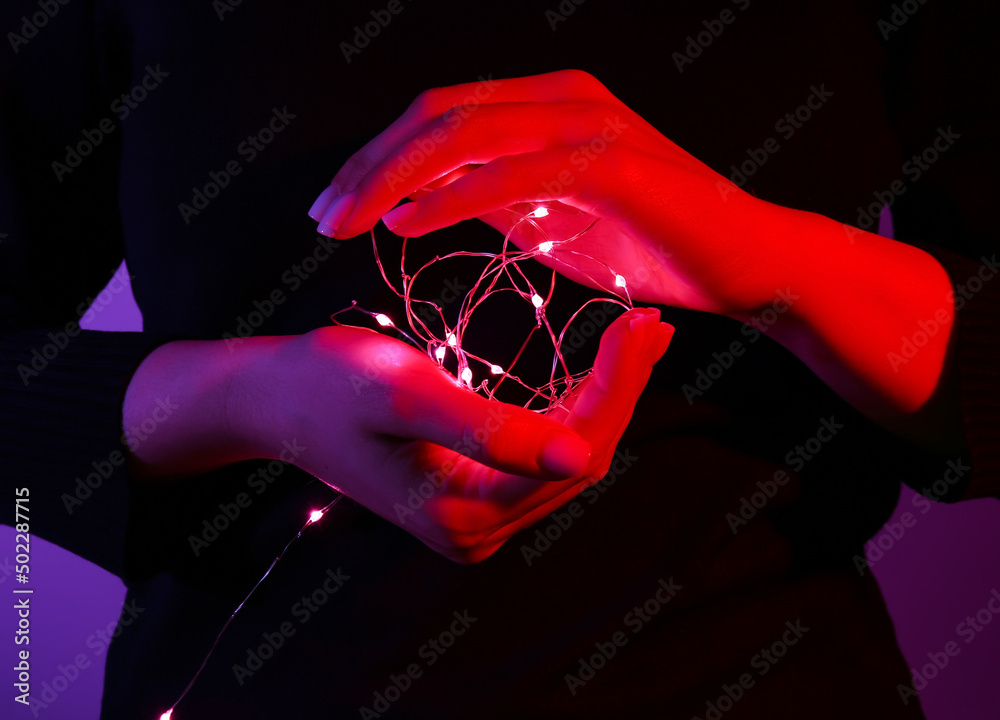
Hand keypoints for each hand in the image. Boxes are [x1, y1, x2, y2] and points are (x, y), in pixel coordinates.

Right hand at [124, 308, 672, 562]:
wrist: (274, 399)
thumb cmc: (326, 385)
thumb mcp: (404, 394)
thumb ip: (487, 430)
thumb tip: (576, 458)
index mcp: (463, 513)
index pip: (570, 452)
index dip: (616, 387)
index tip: (640, 322)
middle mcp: (476, 530)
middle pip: (575, 460)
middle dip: (619, 390)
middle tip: (652, 324)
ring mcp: (473, 519)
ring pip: (563, 457)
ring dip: (602, 398)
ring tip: (636, 338)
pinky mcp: (469, 495)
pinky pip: (537, 455)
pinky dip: (570, 409)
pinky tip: (593, 372)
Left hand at [306, 70, 962, 445]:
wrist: (748, 263)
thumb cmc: (655, 244)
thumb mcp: (560, 216)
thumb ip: (503, 196)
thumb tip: (434, 198)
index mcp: (547, 105)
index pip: (441, 117)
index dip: (378, 156)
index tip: (336, 205)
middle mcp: (562, 98)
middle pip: (438, 115)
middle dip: (368, 165)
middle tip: (322, 215)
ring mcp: (587, 125)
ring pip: (464, 135)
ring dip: (392, 178)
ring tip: (345, 222)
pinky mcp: (609, 165)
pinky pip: (511, 175)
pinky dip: (450, 197)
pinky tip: (405, 224)